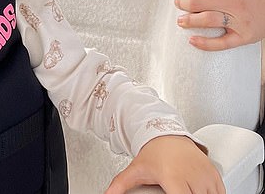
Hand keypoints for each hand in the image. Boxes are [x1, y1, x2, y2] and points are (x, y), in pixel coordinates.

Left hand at [104, 135, 223, 193]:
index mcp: (173, 178)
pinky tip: (198, 192)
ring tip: (185, 190)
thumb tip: (107, 193)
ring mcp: (205, 176)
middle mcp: (192, 177)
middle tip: (175, 192)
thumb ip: (121, 184)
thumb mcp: (136, 169)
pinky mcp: (215, 176)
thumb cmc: (153, 153)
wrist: (167, 134)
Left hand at [175, 0, 264, 49]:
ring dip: (190, 21)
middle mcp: (233, 3)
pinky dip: (206, 44)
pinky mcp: (243, 36)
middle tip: (179, 3)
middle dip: (183, 3)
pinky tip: (193, 41)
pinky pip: (222, 43)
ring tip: (181, 20)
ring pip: (208, 20)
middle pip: (199, 3)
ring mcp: (238, 21)